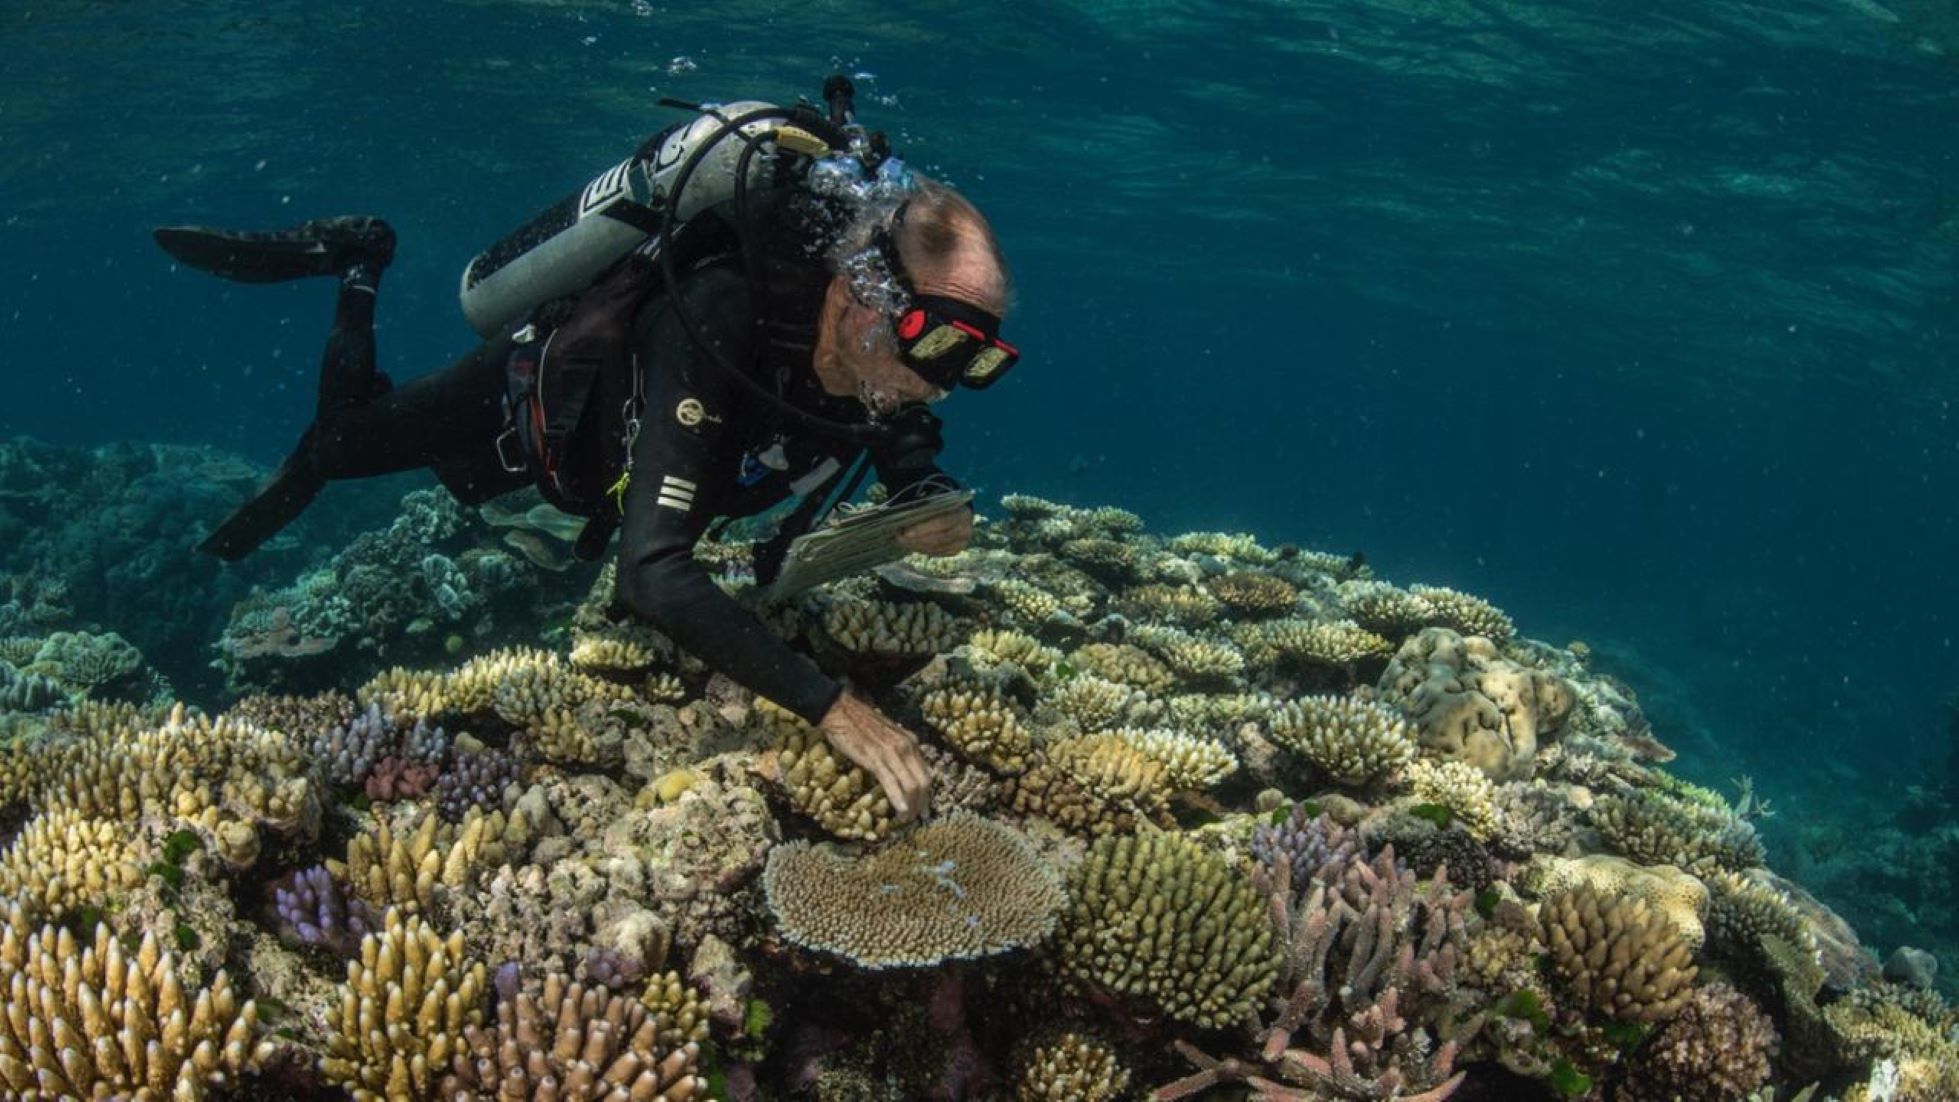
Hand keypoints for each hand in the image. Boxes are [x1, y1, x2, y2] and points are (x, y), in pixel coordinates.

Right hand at [817, 691, 932, 819]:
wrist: (841, 710)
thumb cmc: (861, 724)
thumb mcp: (888, 735)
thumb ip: (897, 750)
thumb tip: (900, 769)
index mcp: (910, 741)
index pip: (925, 772)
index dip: (926, 794)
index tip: (923, 808)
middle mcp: (906, 746)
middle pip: (923, 781)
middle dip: (921, 804)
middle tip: (916, 818)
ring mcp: (891, 752)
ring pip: (910, 784)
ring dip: (910, 806)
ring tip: (905, 819)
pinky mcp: (875, 758)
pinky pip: (890, 782)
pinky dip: (897, 798)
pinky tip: (899, 811)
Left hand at [895, 506, 972, 555]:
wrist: (955, 508)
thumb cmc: (940, 502)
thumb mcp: (933, 500)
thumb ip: (922, 507)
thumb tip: (901, 517)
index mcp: (963, 512)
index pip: (942, 522)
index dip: (923, 528)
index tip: (904, 532)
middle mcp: (966, 529)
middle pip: (938, 538)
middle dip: (916, 539)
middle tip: (898, 537)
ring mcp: (962, 542)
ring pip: (935, 547)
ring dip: (916, 544)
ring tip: (900, 540)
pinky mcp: (955, 550)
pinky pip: (936, 552)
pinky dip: (921, 548)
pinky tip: (910, 544)